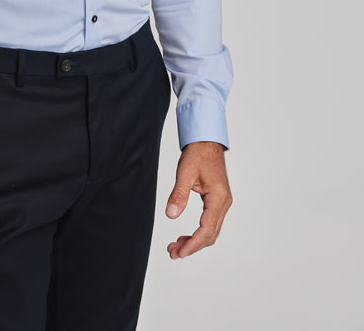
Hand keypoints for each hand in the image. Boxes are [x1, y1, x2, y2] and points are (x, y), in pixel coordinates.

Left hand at [165, 140, 231, 258]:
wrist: (207, 142)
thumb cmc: (198, 154)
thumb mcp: (185, 172)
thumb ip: (178, 194)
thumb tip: (171, 215)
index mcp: (218, 197)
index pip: (207, 228)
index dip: (194, 243)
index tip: (180, 252)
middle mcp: (224, 202)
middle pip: (211, 234)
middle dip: (192, 246)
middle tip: (173, 252)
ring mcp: (222, 203)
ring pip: (211, 230)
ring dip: (195, 241)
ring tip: (175, 247)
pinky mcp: (217, 201)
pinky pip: (210, 223)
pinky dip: (198, 232)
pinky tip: (185, 236)